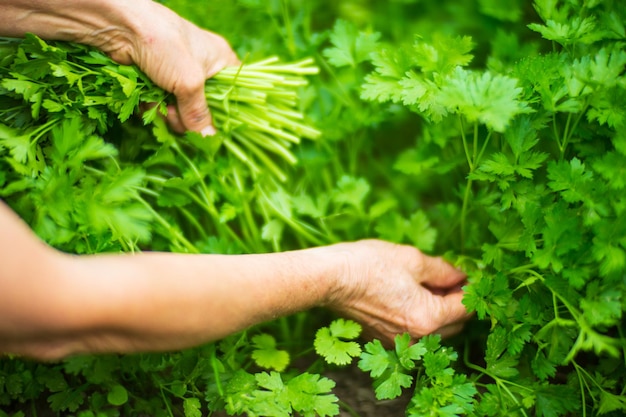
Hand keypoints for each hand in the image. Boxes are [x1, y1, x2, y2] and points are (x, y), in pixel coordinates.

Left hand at [93, 1, 238, 134]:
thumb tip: (208, 138)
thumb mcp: (189, 82)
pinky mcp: (157, 81)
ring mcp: (178, 76)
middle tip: (177, 113)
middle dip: (189, 116)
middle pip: (204, 108)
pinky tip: (146, 103)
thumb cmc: (164, 44)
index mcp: (220, 61)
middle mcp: (201, 69)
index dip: (227, 111)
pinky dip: (154, 109)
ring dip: (169, 114)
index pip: (234, 91)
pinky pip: (162, 106)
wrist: (119, 26)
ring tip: (159, 105)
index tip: (217, 127)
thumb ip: (199, 113)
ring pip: (181, 110)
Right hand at [327, 240, 468, 345]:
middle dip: (456, 302)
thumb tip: (461, 276)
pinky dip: (420, 318)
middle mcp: (416, 338)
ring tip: (429, 286)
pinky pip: (415, 333)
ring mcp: (399, 342)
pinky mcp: (385, 339)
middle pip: (454, 324)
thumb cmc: (369, 265)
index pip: (465, 308)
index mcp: (428, 318)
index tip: (469, 275)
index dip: (471, 289)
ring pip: (435, 331)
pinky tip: (411, 296)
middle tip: (450, 278)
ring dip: (439, 312)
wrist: (331, 278)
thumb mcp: (413, 259)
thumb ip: (443, 271)